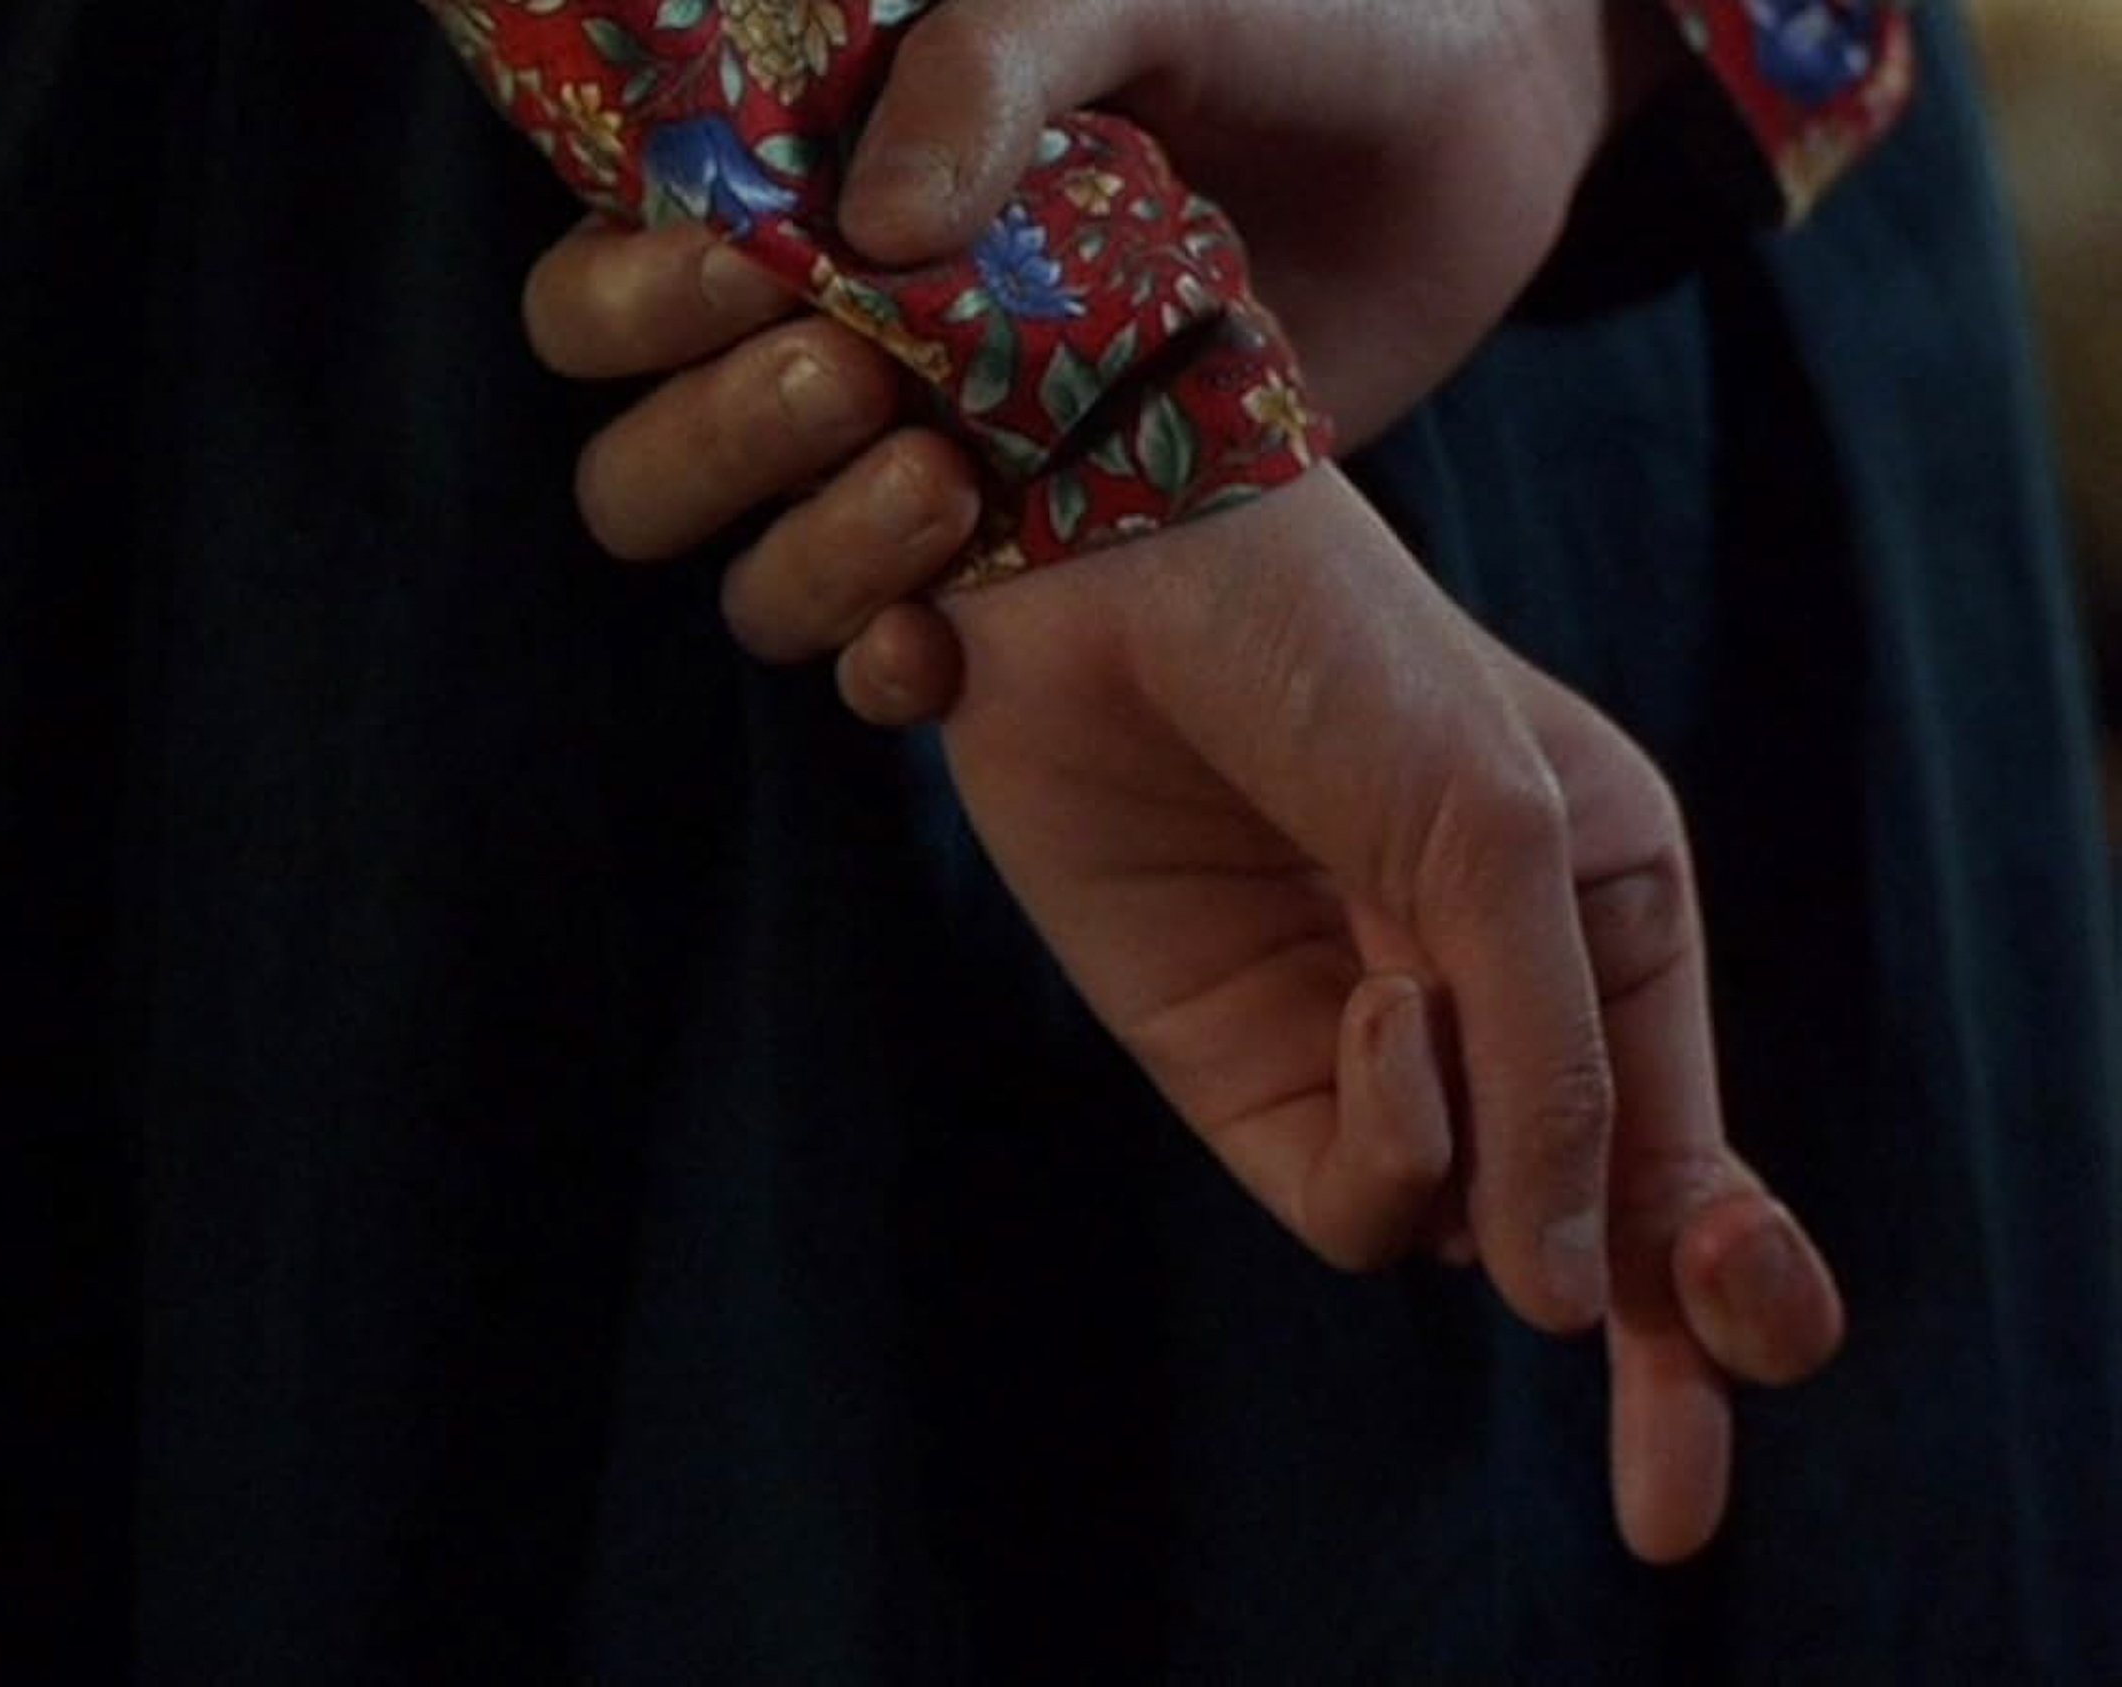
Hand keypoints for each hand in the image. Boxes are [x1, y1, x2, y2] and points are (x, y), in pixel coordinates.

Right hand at [521, 0, 1687, 713]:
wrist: (1476, 133)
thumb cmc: (1299, 14)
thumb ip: (999, 55)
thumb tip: (870, 225)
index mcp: (804, 187)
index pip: (605, 274)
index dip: (634, 295)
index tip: (754, 265)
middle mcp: (831, 335)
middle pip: (639, 447)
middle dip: (712, 433)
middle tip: (859, 373)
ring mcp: (924, 457)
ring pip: (747, 568)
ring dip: (801, 551)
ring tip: (943, 480)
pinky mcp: (1030, 564)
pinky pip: (883, 659)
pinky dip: (883, 669)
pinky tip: (942, 648)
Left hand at [930, 465, 1844, 1563]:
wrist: (1108, 575)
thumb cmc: (1338, 658)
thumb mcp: (1498, 838)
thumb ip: (1552, 1067)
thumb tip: (1573, 1304)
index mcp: (1613, 917)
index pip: (1689, 1143)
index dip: (1734, 1279)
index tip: (1758, 1338)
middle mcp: (1497, 999)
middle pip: (1592, 1238)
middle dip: (1654, 1369)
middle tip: (1664, 1511)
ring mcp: (1366, 1044)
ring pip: (1460, 1227)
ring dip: (1467, 1153)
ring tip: (1404, 995)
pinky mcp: (1237, 1065)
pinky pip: (1344, 1193)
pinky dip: (1385, 1140)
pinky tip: (1366, 1014)